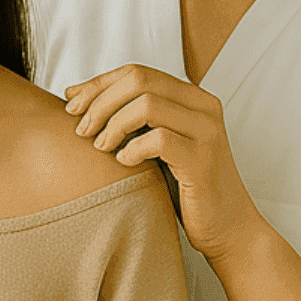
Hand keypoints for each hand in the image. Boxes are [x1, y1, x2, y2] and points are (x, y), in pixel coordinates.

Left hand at [64, 63, 264, 262]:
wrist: (228, 229)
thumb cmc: (184, 186)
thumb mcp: (155, 142)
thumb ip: (129, 116)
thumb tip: (74, 94)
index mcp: (191, 96)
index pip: (136, 71)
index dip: (98, 84)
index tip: (71, 104)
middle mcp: (203, 106)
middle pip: (139, 80)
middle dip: (100, 101)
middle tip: (81, 128)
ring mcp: (207, 132)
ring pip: (147, 104)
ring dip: (113, 124)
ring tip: (100, 146)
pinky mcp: (203, 161)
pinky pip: (159, 140)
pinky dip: (133, 148)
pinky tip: (123, 161)